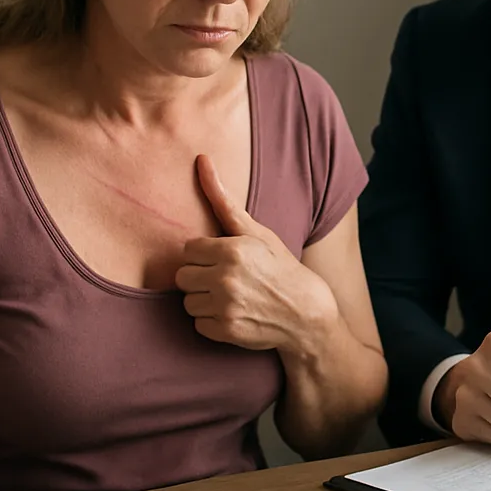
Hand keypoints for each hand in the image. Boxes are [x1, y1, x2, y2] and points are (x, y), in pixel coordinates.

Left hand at [175, 155, 336, 352]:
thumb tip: (201, 159)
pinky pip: (198, 324)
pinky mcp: (225, 330)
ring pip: (188, 301)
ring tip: (231, 297)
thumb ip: (224, 201)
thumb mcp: (258, 232)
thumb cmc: (280, 266)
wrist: (307, 312)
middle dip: (200, 277)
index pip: (189, 250)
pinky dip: (212, 322)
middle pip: (183, 276)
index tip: (224, 259)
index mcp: (232, 249)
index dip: (205, 255)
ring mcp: (225, 306)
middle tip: (226, 279)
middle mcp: (225, 278)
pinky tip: (234, 314)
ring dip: (204, 300)